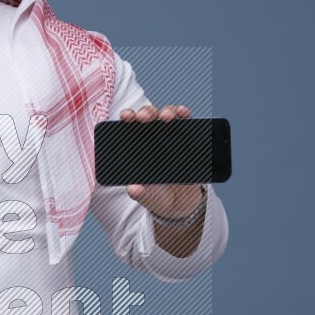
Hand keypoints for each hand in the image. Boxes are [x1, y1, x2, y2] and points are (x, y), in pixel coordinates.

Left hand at [118, 103, 203, 217]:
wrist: (181, 204)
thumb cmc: (158, 196)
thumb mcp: (148, 197)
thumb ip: (140, 194)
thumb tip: (133, 188)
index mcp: (137, 149)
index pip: (129, 128)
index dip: (127, 117)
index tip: (126, 116)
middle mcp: (152, 139)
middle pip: (148, 117)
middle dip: (146, 113)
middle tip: (144, 118)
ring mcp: (170, 137)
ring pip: (166, 115)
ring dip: (166, 111)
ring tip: (166, 117)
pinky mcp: (187, 139)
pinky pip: (186, 122)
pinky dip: (184, 114)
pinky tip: (183, 113)